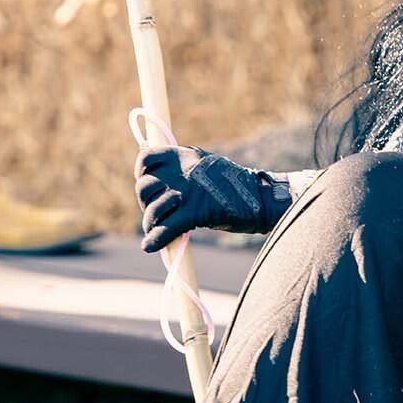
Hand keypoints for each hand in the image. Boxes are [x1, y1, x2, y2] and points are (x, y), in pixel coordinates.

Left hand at [134, 146, 291, 252]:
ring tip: (156, 231)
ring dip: (150, 223)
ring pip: (152, 210)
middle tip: (157, 213)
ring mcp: (187, 192)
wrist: (260, 198)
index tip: (152, 185)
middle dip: (146, 202)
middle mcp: (182, 171)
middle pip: (144, 187)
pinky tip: (150, 246)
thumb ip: (184, 171)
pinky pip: (164, 229)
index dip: (143, 173)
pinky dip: (155, 240)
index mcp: (185, 156)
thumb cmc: (235, 187)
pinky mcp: (194, 213)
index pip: (146, 159)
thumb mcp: (206, 167)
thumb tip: (162, 185)